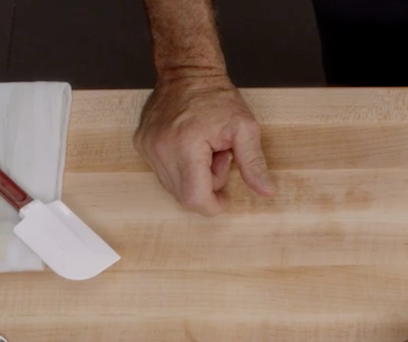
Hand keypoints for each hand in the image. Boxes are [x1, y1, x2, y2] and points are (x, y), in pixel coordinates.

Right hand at [134, 75, 274, 215]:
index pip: (194, 198)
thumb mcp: (246, 128)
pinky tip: (191, 146)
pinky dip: (180, 168)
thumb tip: (266, 191)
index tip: (225, 198)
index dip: (212, 205)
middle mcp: (160, 149)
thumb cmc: (218, 98)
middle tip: (219, 158)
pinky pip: (162, 172)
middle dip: (206, 186)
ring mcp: (147, 147)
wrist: (188, 71)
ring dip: (193, 177)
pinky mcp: (141, 144)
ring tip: (205, 150)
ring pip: (172, 186)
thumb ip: (254, 163)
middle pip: (183, 195)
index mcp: (186, 146)